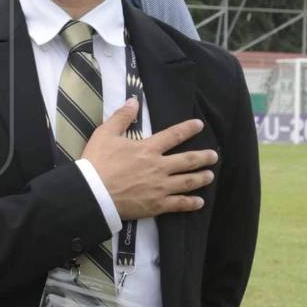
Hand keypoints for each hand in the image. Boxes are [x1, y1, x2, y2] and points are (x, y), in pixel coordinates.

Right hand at [81, 98, 217, 219]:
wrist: (92, 193)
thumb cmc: (97, 162)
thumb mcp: (105, 134)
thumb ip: (121, 117)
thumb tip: (133, 101)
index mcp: (148, 148)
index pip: (174, 135)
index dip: (188, 129)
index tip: (199, 125)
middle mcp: (159, 167)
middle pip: (188, 160)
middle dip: (203, 157)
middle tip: (213, 156)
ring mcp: (160, 187)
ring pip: (188, 182)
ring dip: (201, 178)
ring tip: (210, 176)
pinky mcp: (156, 205)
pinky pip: (179, 204)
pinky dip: (191, 203)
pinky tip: (199, 202)